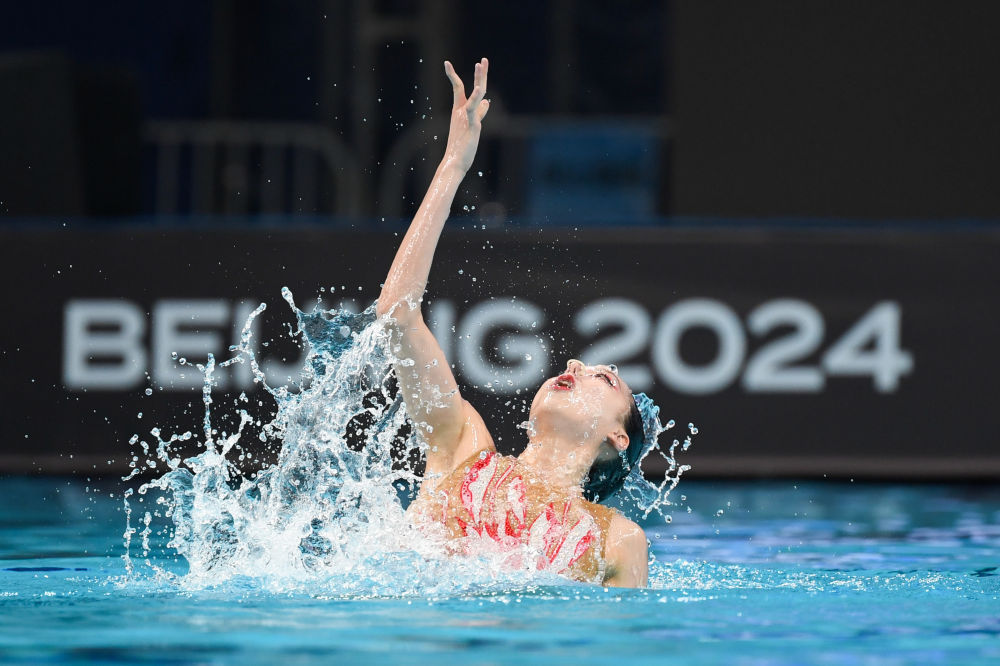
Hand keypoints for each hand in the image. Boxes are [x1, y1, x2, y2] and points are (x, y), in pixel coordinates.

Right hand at [442, 58, 489, 172]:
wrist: (454, 162)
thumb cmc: (462, 148)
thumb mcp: (473, 126)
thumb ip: (479, 113)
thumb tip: (486, 102)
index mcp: (459, 111)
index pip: (458, 89)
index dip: (454, 76)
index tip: (447, 63)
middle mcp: (460, 111)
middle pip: (467, 86)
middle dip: (478, 73)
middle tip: (483, 60)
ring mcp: (465, 116)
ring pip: (474, 93)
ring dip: (479, 78)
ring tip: (481, 64)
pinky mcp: (470, 123)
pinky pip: (473, 107)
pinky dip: (476, 97)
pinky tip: (481, 89)